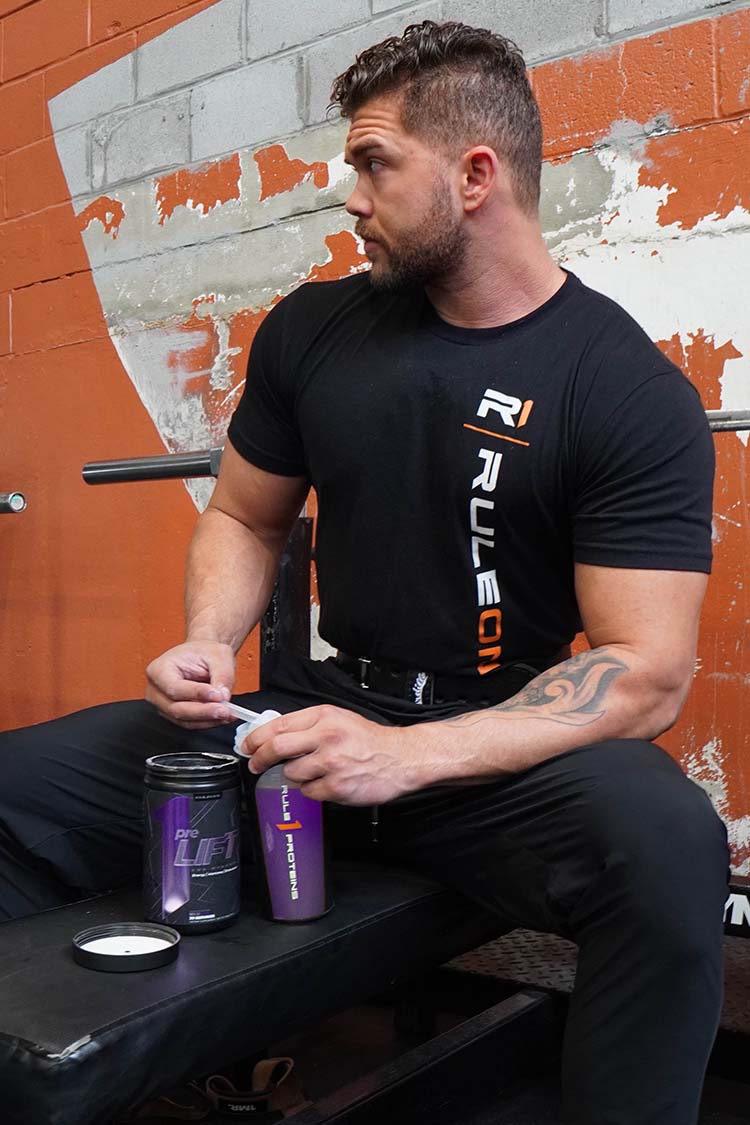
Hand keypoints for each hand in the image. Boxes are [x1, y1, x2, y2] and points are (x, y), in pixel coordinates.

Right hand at [145, 640, 235, 728]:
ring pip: (185, 720)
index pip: (174, 687)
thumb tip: (222, 696)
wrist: (202, 658)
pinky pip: (191, 723)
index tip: (217, 695)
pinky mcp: (174, 715)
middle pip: (177, 709)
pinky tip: (222, 716)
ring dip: (208, 719)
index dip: (196, 693)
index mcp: (159, 669)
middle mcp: (156, 690)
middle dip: (204, 711)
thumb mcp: (218, 655)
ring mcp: (163, 705)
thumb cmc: (203, 653)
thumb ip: (222, 675)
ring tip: (228, 712)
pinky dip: (208, 722)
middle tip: (225, 709)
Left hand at [243, 705, 424, 804]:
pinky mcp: (336, 787)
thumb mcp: (338, 719)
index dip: (256, 738)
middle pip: (277, 748)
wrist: (400, 758)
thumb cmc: (368, 740)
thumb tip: (273, 734)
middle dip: (259, 759)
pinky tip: (327, 781)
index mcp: (324, 716)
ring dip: (295, 775)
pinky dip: (312, 790)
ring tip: (314, 771)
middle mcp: (326, 737)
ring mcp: (331, 763)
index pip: (278, 726)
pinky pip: (308, 792)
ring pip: (291, 773)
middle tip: (255, 765)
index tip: (248, 746)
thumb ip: (308, 724)